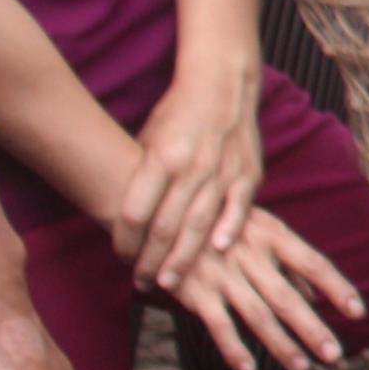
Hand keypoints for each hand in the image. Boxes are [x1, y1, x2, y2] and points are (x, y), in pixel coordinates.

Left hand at [112, 56, 260, 289]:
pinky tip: (218, 252)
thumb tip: (126, 220)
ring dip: (183, 259)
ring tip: (170, 282)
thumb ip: (141, 178)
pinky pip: (238, 209)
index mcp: (162, 158)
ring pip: (200, 226)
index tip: (119, 256)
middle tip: (141, 282)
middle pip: (166, 227)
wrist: (222, 87)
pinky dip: (228, 231)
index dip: (123, 240)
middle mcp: (192, 168)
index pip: (134, 212)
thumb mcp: (147, 140)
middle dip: (151, 260)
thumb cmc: (177, 115)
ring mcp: (224, 172)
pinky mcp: (249, 174)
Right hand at [155, 204, 364, 369]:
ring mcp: (222, 274)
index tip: (358, 312)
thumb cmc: (222, 223)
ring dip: (281, 344)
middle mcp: (251, 256)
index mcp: (273, 236)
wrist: (163, 212)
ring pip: (258, 315)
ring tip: (302, 368)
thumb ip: (288, 262)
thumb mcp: (260, 229)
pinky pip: (218, 324)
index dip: (337, 287)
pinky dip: (233, 348)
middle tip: (335, 355)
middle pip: (288, 298)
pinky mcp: (194, 291)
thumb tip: (317, 294)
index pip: (314, 263)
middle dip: (313, 329)